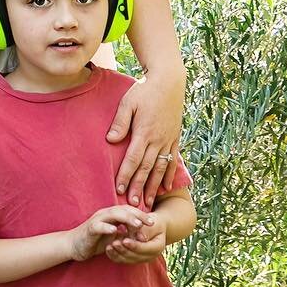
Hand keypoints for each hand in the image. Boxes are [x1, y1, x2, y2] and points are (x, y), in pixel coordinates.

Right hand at [69, 203, 150, 261]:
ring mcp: (97, 220)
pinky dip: (107, 227)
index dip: (141, 215)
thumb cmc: (95, 241)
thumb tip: (142, 236)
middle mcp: (105, 214)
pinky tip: (116, 231)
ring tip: (137, 224)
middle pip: (124, 210)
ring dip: (126, 219)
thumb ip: (126, 235)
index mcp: (112, 215)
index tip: (153, 222)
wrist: (74, 245)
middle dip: (138, 215)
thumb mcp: (114, 238)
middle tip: (150, 222)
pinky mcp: (90, 228)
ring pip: (113, 215)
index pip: (129, 211)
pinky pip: (99, 226)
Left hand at [105, 216, 165, 265]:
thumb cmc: (154, 222)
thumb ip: (147, 230)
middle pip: (135, 256)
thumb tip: (140, 237)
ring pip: (127, 260)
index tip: (124, 240)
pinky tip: (108, 249)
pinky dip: (115, 255)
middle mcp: (150, 256)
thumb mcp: (154, 223)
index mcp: (158, 247)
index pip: (145, 249)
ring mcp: (141, 259)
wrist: (154, 227)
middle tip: (114, 243)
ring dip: (117, 254)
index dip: (134, 245)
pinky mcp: (133, 259)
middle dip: (123, 250)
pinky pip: (123, 260)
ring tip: (109, 246)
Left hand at [107, 71, 184, 208]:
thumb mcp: (128, 103)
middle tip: (133, 205)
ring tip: (148, 202)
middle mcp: (158, 139)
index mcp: (144, 132)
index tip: (119, 189)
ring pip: (160, 168)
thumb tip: (111, 140)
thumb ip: (120, 122)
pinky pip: (172, 161)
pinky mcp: (175, 138)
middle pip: (147, 169)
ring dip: (153, 187)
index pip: (133, 159)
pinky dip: (168, 175)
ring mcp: (168, 140)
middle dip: (139, 187)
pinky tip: (166, 187)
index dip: (126, 175)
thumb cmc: (145, 90)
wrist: (169, 81)